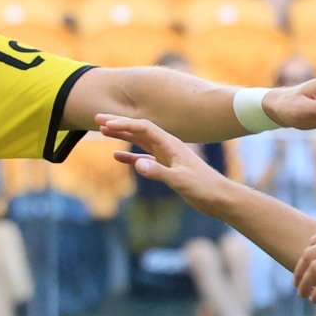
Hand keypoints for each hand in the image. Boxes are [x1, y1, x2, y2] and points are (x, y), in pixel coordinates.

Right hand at [98, 114, 232, 215]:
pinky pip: (144, 159)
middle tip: (96, 117)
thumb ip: (158, 172)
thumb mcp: (180, 181)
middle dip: (118, 124)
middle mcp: (167, 146)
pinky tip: (118, 157)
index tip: (105, 124)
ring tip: (102, 131)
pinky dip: (130, 157)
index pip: (143, 127)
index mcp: (170, 144)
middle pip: (138, 129)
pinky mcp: (167, 168)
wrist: (219, 198)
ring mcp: (166, 156)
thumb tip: (137, 164)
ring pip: (139, 142)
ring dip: (122, 136)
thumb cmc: (203, 188)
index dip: (123, 124)